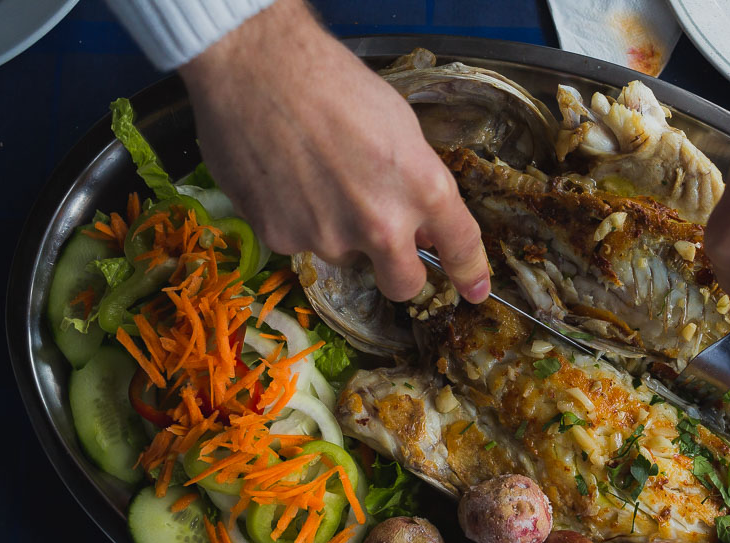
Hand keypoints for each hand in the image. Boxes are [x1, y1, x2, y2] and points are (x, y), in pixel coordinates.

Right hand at [179, 0, 488, 302]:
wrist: (255, 65)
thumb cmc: (333, 82)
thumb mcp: (399, 127)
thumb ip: (417, 183)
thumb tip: (419, 225)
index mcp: (423, 188)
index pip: (460, 245)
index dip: (470, 273)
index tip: (474, 290)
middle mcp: (381, 224)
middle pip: (403, 284)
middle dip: (399, 272)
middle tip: (384, 243)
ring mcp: (329, 237)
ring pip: (344, 253)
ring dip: (338, 228)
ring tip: (314, 172)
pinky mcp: (282, 239)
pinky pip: (299, 239)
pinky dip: (295, 217)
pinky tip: (285, 176)